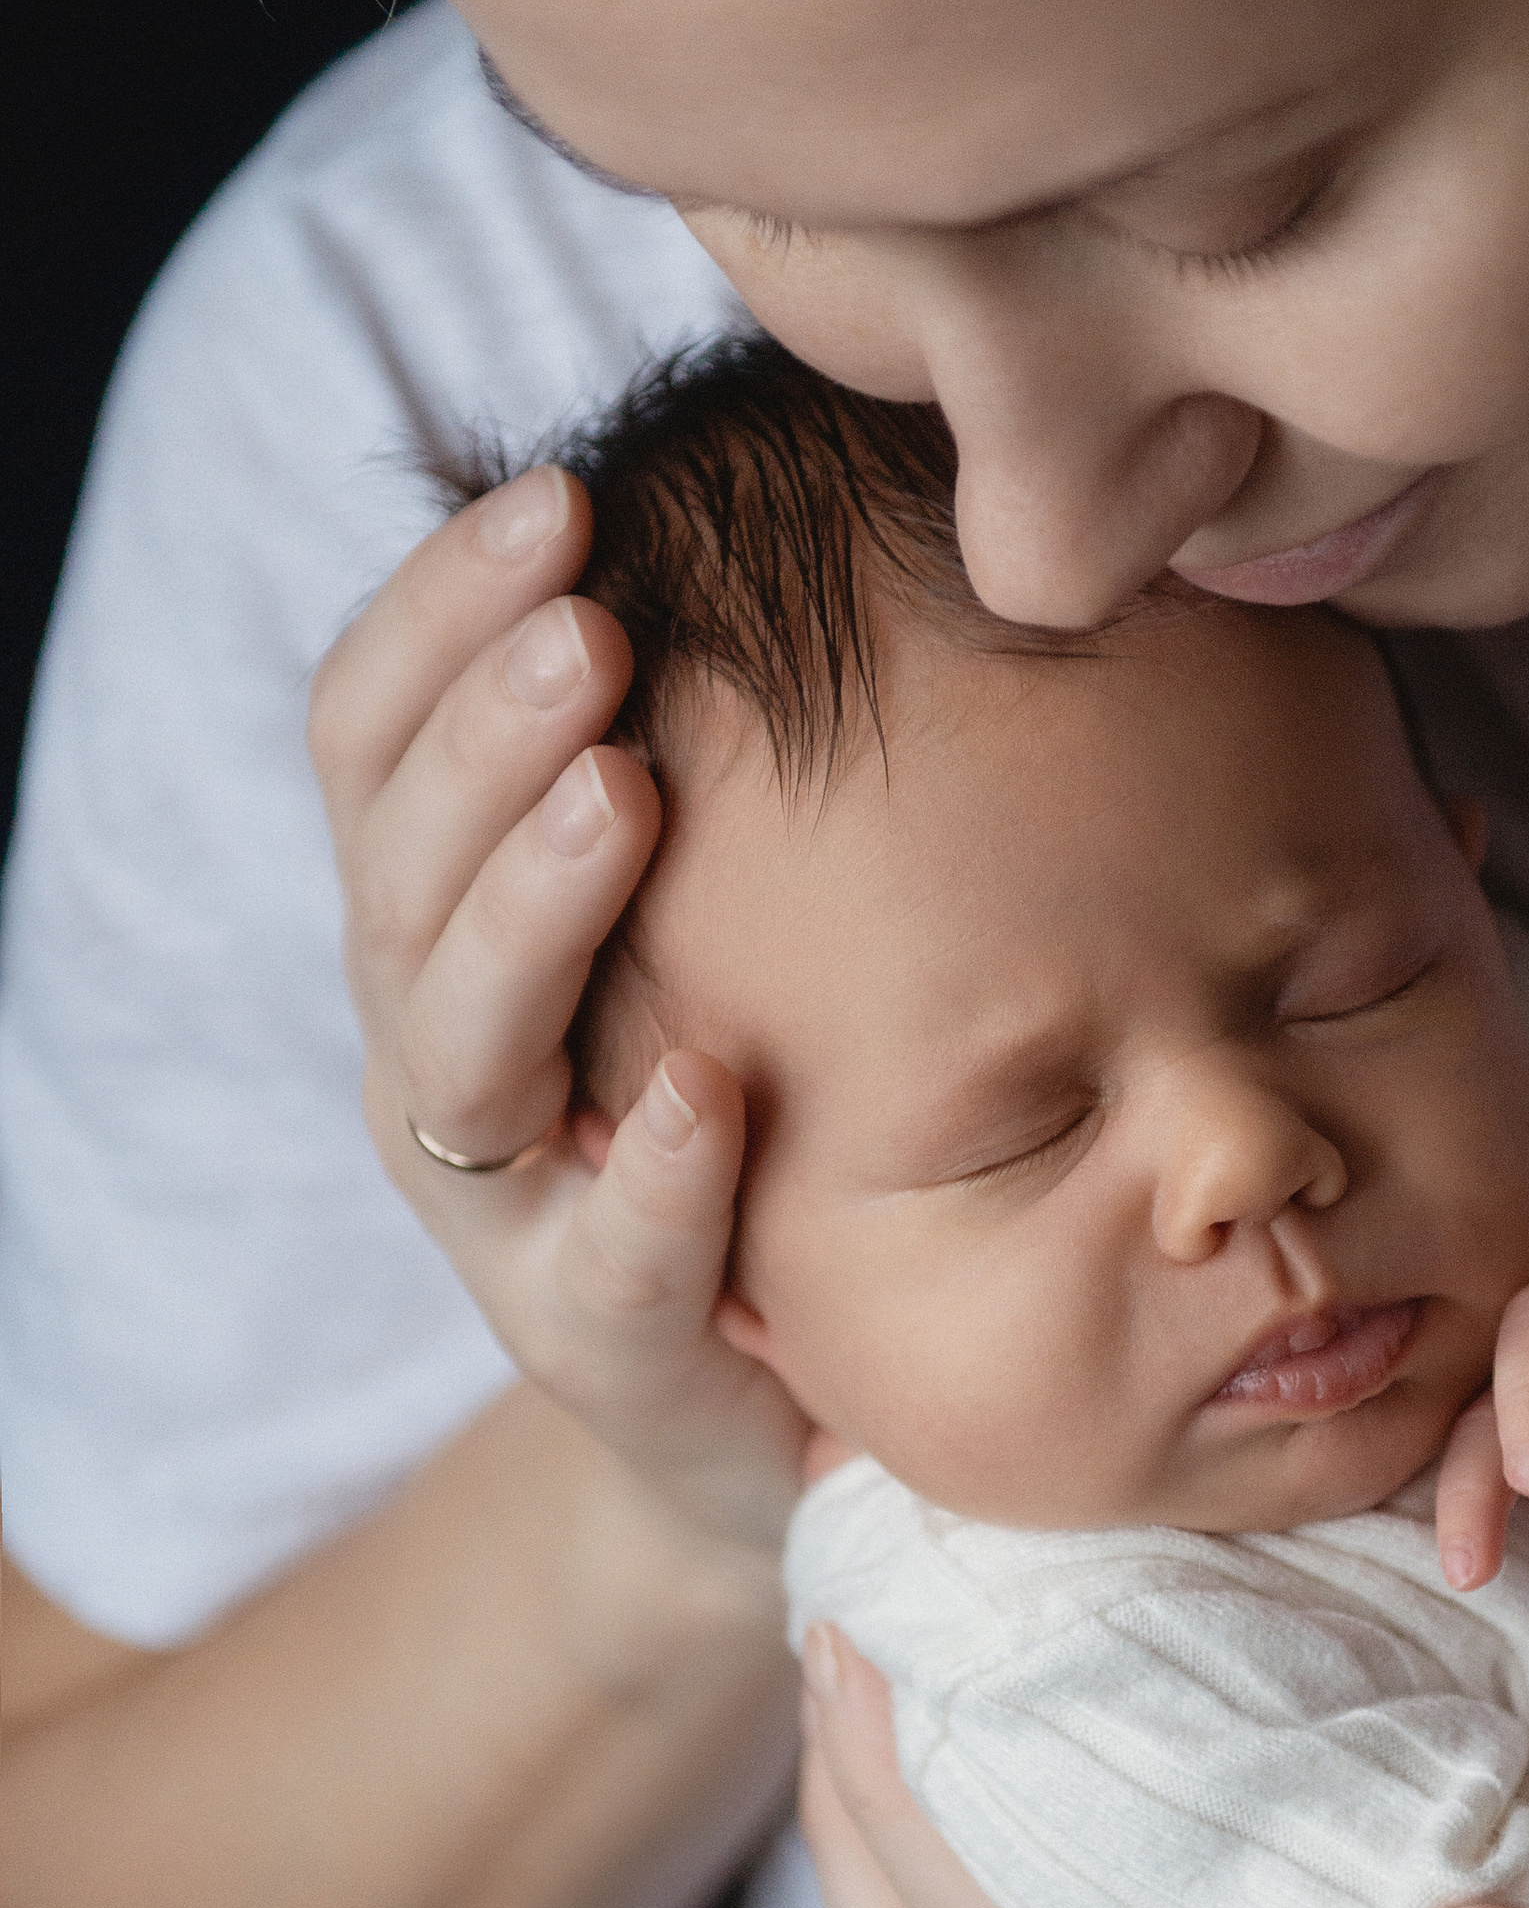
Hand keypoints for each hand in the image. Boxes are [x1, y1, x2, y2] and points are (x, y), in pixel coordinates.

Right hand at [309, 469, 801, 1547]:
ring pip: (463, 1044)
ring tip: (623, 791)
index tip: (558, 495)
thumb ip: (689, 748)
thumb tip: (778, 503)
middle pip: (398, 868)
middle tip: (592, 622)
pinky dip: (652, 1170)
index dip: (437, 613)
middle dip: (484, 731)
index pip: (371, 740)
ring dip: (535, 904)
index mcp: (437, 924)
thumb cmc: (740, 1104)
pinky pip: (609, 1257)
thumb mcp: (692, 914)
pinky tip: (708, 1090)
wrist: (766, 1412)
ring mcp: (504, 1204)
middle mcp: (437, 1050)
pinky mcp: (597, 1340)